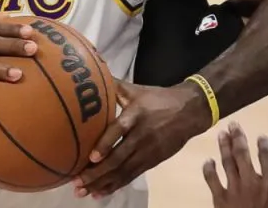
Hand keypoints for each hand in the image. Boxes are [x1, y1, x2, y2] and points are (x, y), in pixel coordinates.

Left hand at [74, 80, 212, 197]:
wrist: (190, 111)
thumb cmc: (158, 99)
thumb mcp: (137, 90)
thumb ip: (114, 86)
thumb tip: (90, 74)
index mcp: (136, 114)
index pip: (120, 130)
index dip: (107, 144)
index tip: (92, 156)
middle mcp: (142, 135)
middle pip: (119, 157)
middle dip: (97, 172)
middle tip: (76, 182)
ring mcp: (148, 151)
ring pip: (123, 171)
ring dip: (102, 182)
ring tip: (83, 191)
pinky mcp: (152, 161)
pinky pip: (131, 176)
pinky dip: (115, 185)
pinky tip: (100, 192)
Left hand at [204, 122, 267, 207]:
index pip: (266, 156)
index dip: (263, 143)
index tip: (260, 136)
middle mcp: (251, 181)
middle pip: (243, 153)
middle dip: (238, 137)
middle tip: (233, 124)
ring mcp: (234, 189)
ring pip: (227, 162)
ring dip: (223, 146)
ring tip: (221, 134)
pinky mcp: (219, 199)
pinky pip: (211, 179)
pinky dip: (208, 168)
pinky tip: (207, 160)